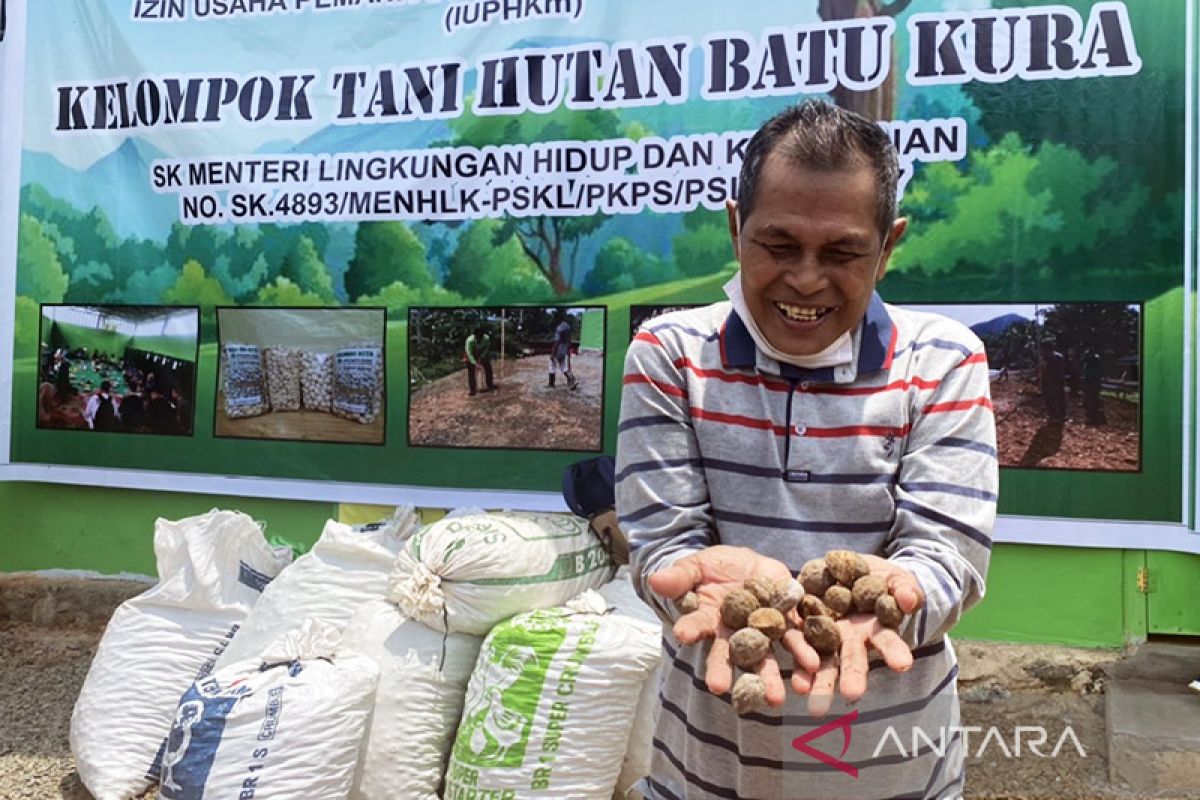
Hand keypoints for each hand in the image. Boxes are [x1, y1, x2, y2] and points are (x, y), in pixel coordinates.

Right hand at [647, 545, 820, 708]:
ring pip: (766, 655)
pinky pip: (797, 638)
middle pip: (731, 653)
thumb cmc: (715, 567)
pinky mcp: (788, 620)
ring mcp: (762, 629)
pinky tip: (812, 669)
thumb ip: (680, 576)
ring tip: (776, 699)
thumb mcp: (696, 566)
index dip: (689, 629)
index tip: (682, 635)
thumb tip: (654, 579)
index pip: (696, 625)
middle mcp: (734, 632)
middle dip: (728, 671)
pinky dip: (804, 655)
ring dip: (771, 677)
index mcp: (709, 618)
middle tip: (720, 690)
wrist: (747, 564)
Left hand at [804, 555, 924, 716]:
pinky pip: (796, 641)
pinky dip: (796, 662)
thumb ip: (905, 589)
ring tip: (814, 704)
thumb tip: (909, 599)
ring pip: (821, 661)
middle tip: (852, 694)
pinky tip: (796, 684)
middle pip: (850, 660)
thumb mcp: (896, 581)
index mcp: (875, 628)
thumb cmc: (878, 580)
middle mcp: (849, 638)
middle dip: (852, 677)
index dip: (894, 651)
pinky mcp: (800, 622)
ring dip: (818, 681)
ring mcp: (824, 633)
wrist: (844, 568)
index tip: (903, 664)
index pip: (887, 641)